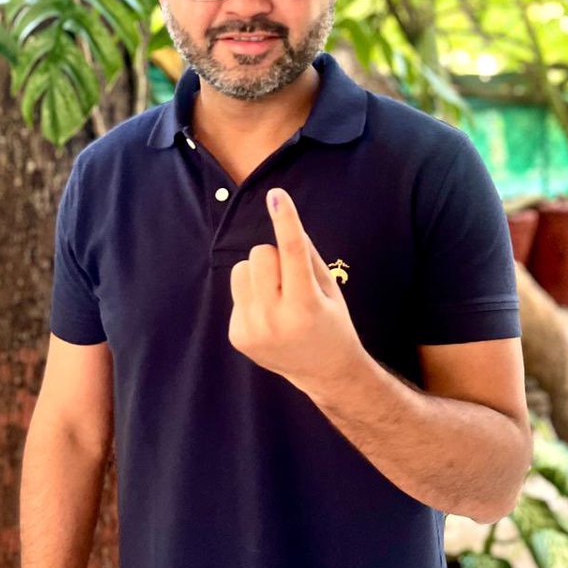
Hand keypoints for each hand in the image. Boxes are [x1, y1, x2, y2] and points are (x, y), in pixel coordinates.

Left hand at [228, 188, 363, 398]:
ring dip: (258, 274)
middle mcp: (275, 318)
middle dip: (275, 257)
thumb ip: (307, 255)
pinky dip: (252, 296)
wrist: (324, 372)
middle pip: (260, 253)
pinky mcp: (237, 335)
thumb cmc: (331, 322)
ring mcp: (252, 330)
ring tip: (277, 295)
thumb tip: (285, 221)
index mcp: (305, 305)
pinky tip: (269, 316)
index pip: (292, 252)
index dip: (286, 220)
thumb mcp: (329, 288)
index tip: (277, 195)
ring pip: (241, 269)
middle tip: (291, 278)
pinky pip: (236, 291)